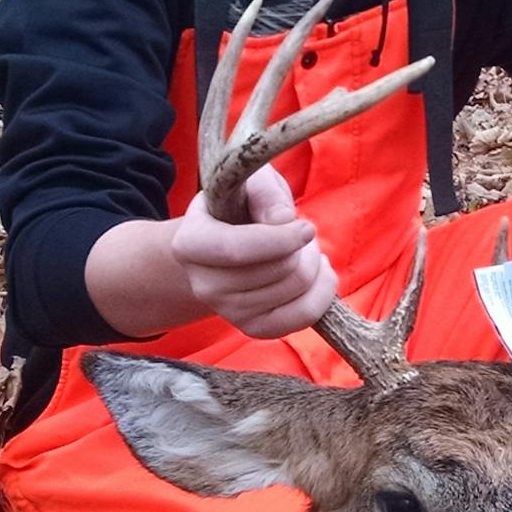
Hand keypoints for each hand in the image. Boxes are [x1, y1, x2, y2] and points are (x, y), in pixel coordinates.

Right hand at [171, 165, 339, 337]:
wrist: (229, 243)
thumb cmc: (241, 205)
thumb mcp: (250, 182)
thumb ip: (265, 191)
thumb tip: (283, 219)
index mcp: (189, 243)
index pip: (236, 249)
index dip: (279, 239)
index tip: (306, 227)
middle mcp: (202, 284)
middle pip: (277, 269)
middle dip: (302, 246)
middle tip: (299, 232)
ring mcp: (227, 311)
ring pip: (295, 289)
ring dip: (313, 263)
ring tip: (301, 249)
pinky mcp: (253, 328)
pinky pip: (303, 318)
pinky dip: (322, 292)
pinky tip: (317, 272)